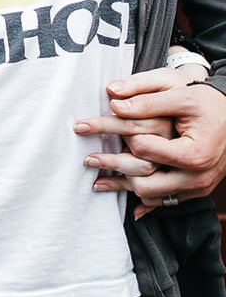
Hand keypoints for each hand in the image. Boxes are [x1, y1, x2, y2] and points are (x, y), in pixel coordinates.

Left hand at [78, 67, 225, 217]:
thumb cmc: (209, 103)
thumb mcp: (181, 95)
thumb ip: (147, 99)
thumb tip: (112, 100)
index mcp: (193, 154)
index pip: (143, 149)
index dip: (118, 134)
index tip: (89, 126)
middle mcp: (197, 176)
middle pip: (144, 182)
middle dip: (113, 169)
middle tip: (87, 159)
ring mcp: (197, 187)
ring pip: (151, 196)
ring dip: (124, 187)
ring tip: (97, 180)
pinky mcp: (194, 190)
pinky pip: (164, 201)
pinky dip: (141, 196)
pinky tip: (120, 190)